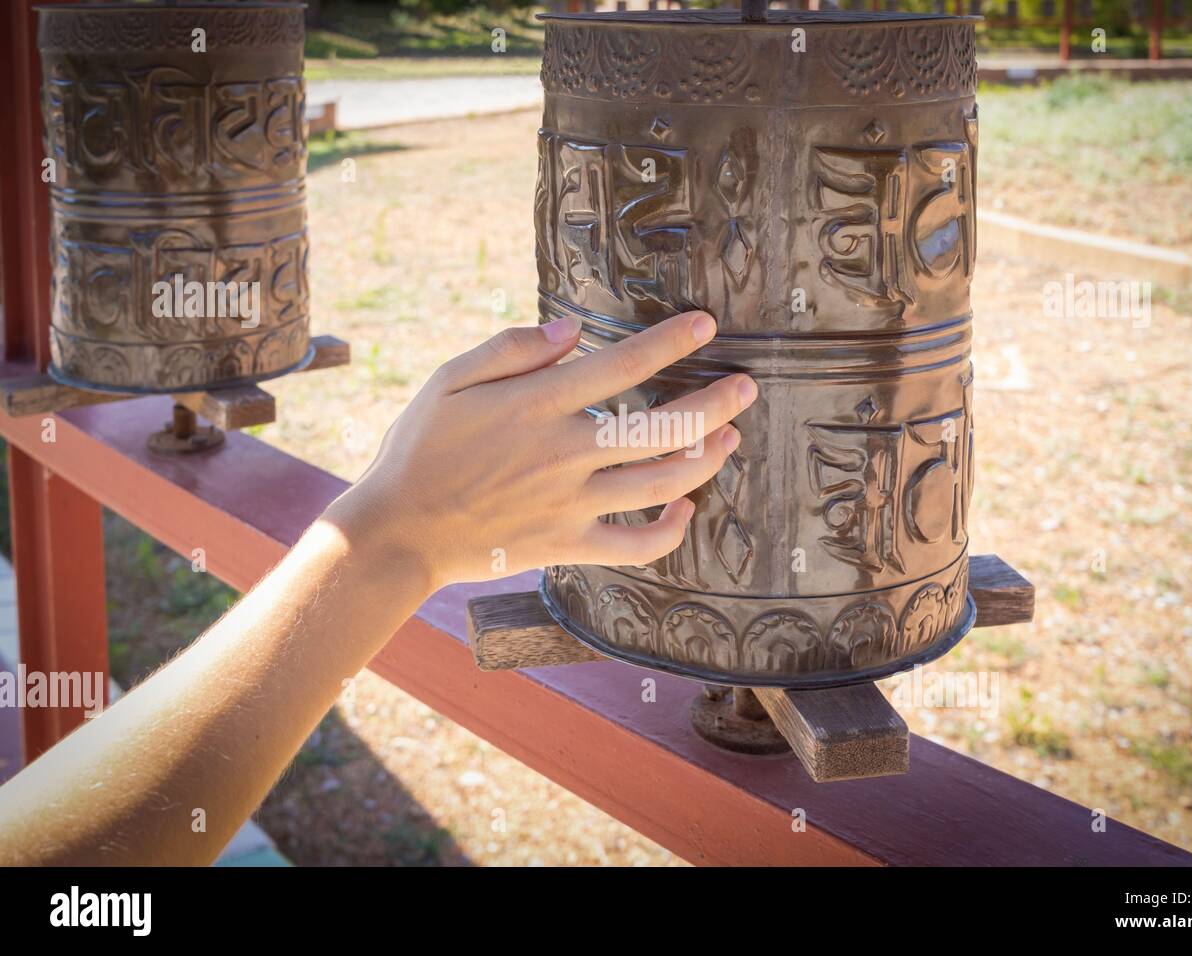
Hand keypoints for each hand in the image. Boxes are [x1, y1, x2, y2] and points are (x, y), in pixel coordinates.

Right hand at [325, 310, 757, 591]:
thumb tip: (569, 328)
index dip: (670, 342)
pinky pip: (634, 546)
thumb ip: (510, 350)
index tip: (706, 324)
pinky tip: (686, 508)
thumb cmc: (419, 450)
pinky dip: (669, 531)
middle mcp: (564, 453)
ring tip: (731, 436)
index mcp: (536, 405)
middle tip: (746, 385)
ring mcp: (571, 503)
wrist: (397, 531)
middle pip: (659, 427)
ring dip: (706, 459)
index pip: (620, 365)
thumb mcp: (449, 380)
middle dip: (713, 403)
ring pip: (660, 482)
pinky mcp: (569, 544)